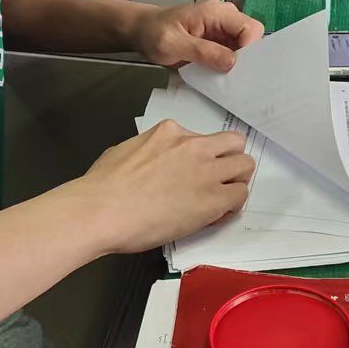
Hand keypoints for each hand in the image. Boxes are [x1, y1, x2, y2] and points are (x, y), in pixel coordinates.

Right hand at [72, 121, 254, 253]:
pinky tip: (216, 216)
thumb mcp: (126, 150)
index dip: (202, 156)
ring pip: (245, 166)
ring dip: (236, 180)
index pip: (203, 138)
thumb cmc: (103, 186)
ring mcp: (206, 171)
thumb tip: (151, 162)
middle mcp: (193, 146)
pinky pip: (240, 196)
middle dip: (229, 160)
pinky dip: (232, 206)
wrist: (103, 210)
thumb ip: (148, 151)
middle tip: (218, 180)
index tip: (195, 171)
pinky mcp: (213, 199)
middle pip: (234, 143)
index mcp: (170, 132)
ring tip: (221, 198)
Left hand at [130, 0, 263, 71]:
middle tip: (234, 79)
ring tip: (225, 80)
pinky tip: (220, 77)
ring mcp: (222, 30)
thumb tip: (231, 62)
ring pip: (244, 49)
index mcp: (215, 12)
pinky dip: (229, 67)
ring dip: (238, 65)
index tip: (239, 68)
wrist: (142, 30)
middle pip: (251, 39)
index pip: (250, 28)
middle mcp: (224, 18)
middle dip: (247, 60)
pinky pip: (233, 55)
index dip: (251, 49)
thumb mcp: (173, 44)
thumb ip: (202, 52)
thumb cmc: (153, 32)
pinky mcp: (218, 42)